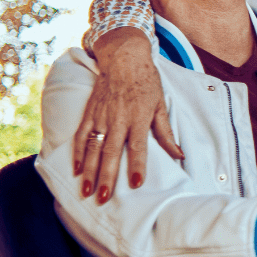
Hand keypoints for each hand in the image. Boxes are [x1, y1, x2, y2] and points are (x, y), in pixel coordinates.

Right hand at [73, 28, 182, 202]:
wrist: (123, 58)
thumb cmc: (146, 83)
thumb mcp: (161, 105)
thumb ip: (166, 133)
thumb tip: (180, 155)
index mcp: (139, 118)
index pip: (138, 146)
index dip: (137, 165)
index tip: (135, 183)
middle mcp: (118, 119)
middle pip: (111, 152)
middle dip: (106, 176)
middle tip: (103, 198)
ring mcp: (101, 116)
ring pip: (93, 147)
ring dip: (88, 171)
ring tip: (86, 191)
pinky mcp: (89, 113)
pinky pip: (81, 135)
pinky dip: (77, 153)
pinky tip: (76, 170)